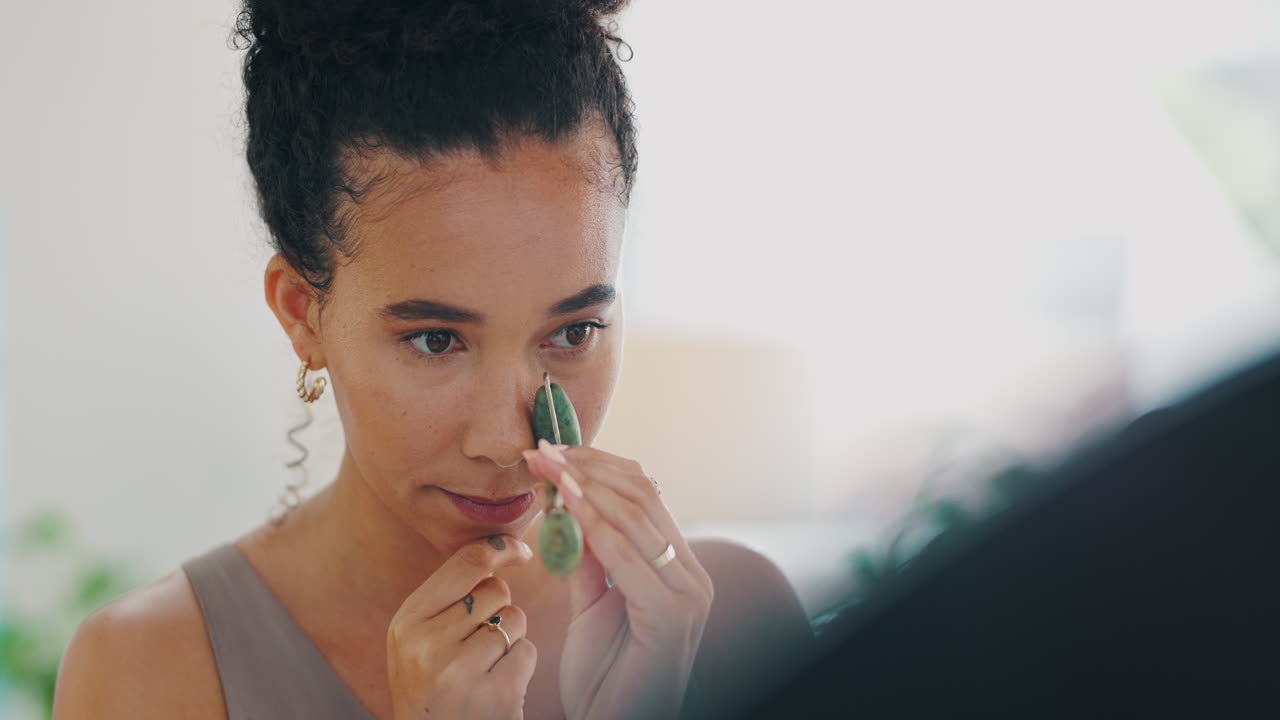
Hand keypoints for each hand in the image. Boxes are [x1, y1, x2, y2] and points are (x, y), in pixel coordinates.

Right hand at [385, 534, 537, 719]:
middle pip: (496, 590)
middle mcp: (427, 644)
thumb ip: (448, 597)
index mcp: (406, 621)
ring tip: (484, 667)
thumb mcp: (419, 639)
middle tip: (476, 644)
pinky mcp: (494, 695)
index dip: (500, 548)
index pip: (465, 562)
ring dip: (510, 639)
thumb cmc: (433, 686)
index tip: (520, 550)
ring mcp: (459, 671)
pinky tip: (496, 687)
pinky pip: (527, 652)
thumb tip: (499, 546)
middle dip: (498, 609)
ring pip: (515, 619)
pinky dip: (520, 666)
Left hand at [524, 440, 714, 719]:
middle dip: (588, 467)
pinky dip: (596, 524)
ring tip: (548, 466)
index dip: (598, 466)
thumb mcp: (593, 604)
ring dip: (586, 484)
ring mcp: (688, 594)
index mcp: (678, 568)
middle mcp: (691, 575)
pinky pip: (629, 557)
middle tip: (542, 450)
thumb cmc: (604, 676)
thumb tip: (569, 509)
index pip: (645, 495)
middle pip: (643, 495)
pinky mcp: (672, 616)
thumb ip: (590, 559)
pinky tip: (565, 503)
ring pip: (639, 515)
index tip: (552, 450)